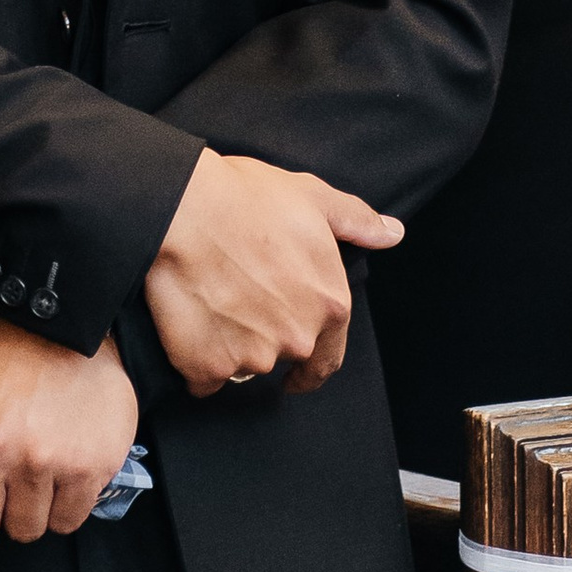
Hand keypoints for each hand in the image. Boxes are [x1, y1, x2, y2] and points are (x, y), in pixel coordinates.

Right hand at [144, 148, 401, 397]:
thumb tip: (392, 233)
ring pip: (240, 363)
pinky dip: (195, 359)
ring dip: (228, 345)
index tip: (298, 375)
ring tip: (208, 301)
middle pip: (280, 355)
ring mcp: (252, 356)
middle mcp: (297, 338)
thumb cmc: (244, 197)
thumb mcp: (311, 196)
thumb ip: (355, 221)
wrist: (180, 209)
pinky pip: (202, 375)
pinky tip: (187, 322)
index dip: (312, 367)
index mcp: (328, 304)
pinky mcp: (207, 366)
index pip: (328, 358)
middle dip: (262, 336)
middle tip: (237, 301)